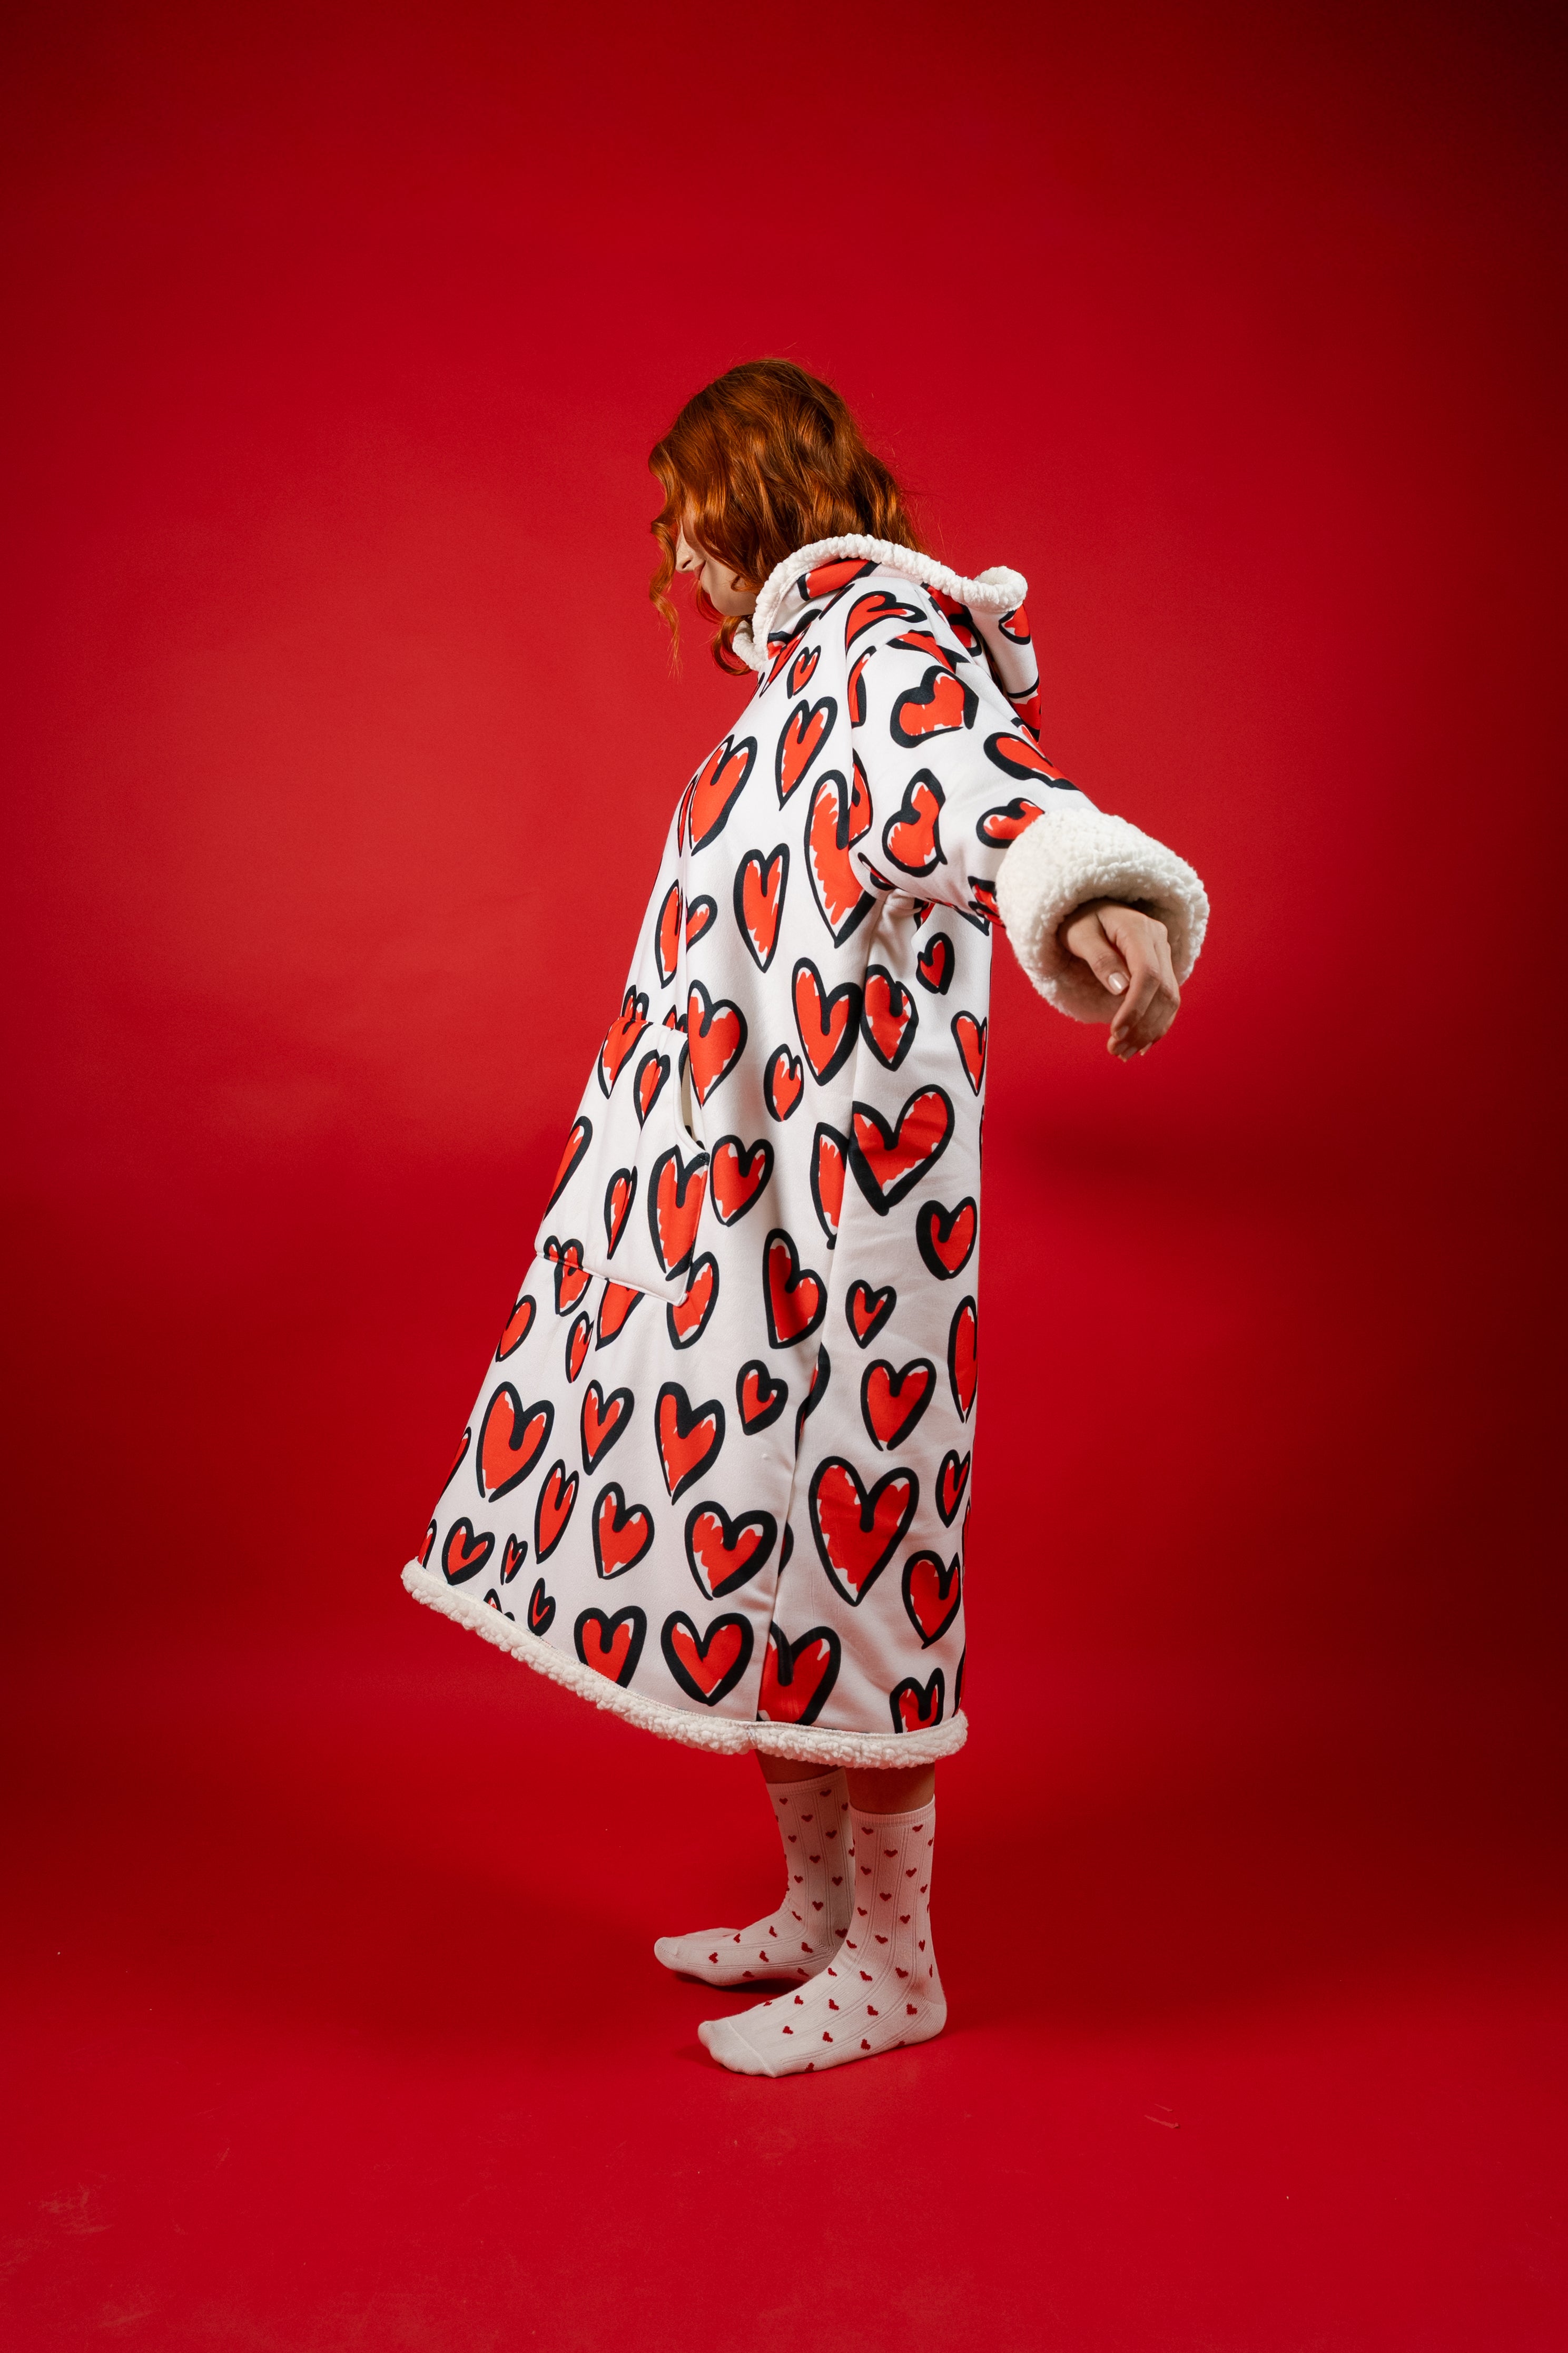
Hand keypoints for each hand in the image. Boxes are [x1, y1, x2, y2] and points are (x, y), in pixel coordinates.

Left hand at [1059, 899, 1179, 1059]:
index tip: (1116, 1032)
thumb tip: (1121, 990)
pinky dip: (1157, 1023)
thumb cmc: (1079, 919)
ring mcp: (1163, 952)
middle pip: (1163, 991)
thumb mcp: (1079, 935)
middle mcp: (1158, 940)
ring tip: (1124, 1053)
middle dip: (1142, 1026)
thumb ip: (1099, 959)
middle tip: (1117, 1051)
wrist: (1089, 906)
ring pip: (1170, 998)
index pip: (1147, 975)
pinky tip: (1142, 1044)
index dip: (1135, 1008)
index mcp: (1138, 929)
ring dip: (1150, 1030)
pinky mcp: (1161, 966)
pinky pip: (1167, 998)